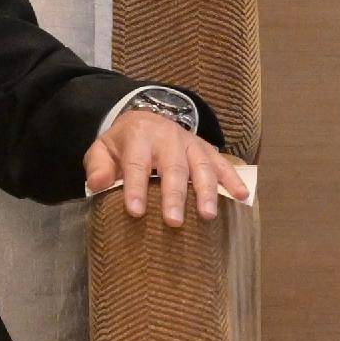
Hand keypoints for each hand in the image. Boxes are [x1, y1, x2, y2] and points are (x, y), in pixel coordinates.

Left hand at [85, 107, 253, 226]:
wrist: (146, 119)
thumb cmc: (123, 144)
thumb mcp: (102, 149)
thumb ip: (97, 166)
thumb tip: (98, 184)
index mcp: (139, 135)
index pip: (137, 163)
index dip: (136, 187)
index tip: (136, 212)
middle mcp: (168, 136)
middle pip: (173, 166)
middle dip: (174, 195)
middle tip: (174, 221)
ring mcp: (191, 142)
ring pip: (201, 165)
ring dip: (206, 191)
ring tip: (207, 215)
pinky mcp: (206, 149)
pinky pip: (222, 163)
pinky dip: (232, 179)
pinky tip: (242, 196)